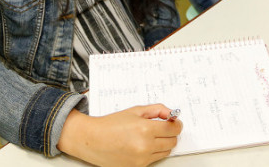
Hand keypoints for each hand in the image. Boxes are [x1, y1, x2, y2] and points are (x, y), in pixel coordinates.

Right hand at [57, 104, 181, 166]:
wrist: (92, 140)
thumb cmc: (111, 124)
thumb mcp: (135, 110)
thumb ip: (157, 110)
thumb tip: (172, 114)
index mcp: (145, 129)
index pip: (174, 129)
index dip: (176, 124)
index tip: (174, 122)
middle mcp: (145, 146)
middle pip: (172, 142)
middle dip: (170, 133)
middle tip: (161, 127)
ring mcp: (142, 159)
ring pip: (166, 152)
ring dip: (163, 143)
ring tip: (149, 136)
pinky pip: (154, 159)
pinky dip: (153, 152)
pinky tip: (142, 145)